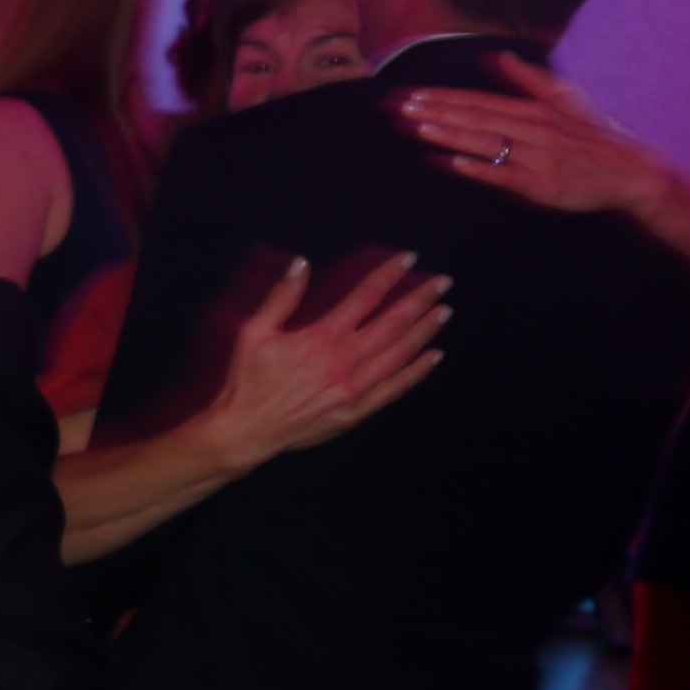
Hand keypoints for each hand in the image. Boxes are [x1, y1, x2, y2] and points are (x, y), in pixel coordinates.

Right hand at [202, 251, 449, 463]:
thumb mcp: (252, 333)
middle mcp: (345, 361)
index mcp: (321, 338)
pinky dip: (417, 371)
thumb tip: (300, 263)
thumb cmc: (246, 380)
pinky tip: (433, 356)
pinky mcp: (356, 411)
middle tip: (443, 282)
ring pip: (400, 353)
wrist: (245, 431)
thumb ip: (280, 297)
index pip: (365, 297)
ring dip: (424, 330)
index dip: (389, 275)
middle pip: (393, 323)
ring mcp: (354, 388)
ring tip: (443, 312)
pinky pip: (395, 388)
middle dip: (420, 300)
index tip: (408, 259)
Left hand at [394, 55, 686, 219]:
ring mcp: (531, 157)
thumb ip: (526, 79)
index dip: (436, 96)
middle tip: (388, 106)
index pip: (473, 99)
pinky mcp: (536, 185)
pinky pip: (496, 174)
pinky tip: (440, 161)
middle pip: (469, 116)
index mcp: (530, 109)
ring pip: (479, 141)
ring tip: (407, 126)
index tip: (402, 93)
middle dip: (426, 111)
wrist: (629, 172)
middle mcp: (528, 129)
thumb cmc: (591, 136)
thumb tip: (494, 56)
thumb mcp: (564, 99)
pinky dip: (468, 166)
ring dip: (441, 132)